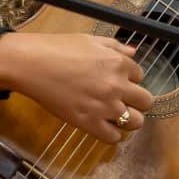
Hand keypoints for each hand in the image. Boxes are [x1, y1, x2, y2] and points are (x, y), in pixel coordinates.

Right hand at [0, 32, 154, 143]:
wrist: (33, 64)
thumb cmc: (60, 47)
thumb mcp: (91, 40)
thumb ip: (116, 47)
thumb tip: (134, 52)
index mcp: (119, 63)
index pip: (140, 75)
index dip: (130, 78)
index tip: (119, 79)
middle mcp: (117, 86)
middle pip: (146, 101)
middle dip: (137, 100)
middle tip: (124, 100)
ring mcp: (104, 106)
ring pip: (135, 122)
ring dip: (129, 119)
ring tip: (117, 115)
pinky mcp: (88, 123)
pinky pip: (113, 137)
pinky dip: (112, 134)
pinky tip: (103, 126)